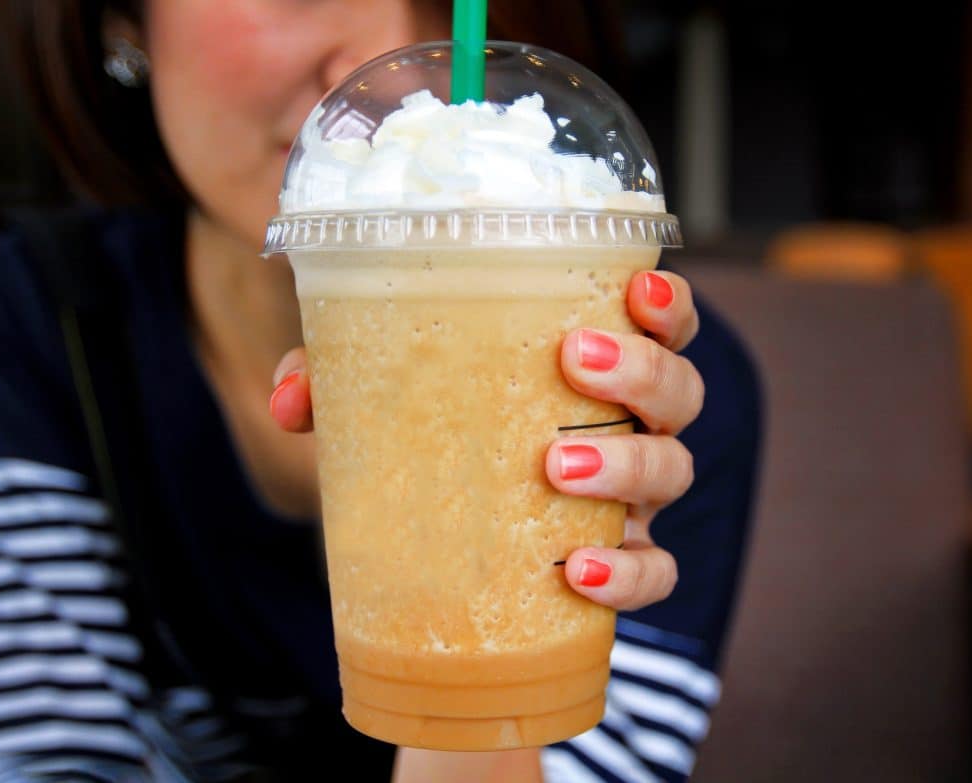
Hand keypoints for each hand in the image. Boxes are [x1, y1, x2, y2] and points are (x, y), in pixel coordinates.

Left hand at [269, 270, 702, 612]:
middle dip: (640, 369)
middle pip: (680, 390)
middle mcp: (631, 426)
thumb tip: (292, 399)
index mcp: (595, 370)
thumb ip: (339, 380)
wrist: (450, 551)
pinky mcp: (625, 563)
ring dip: (626, 461)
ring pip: (674, 471)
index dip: (665, 301)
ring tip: (553, 462)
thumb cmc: (441, 444)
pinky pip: (657, 572)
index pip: (661, 321)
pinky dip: (628, 574)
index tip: (634, 287)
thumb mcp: (391, 402)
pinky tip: (575, 572)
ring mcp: (633, 498)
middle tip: (573, 360)